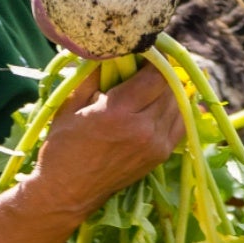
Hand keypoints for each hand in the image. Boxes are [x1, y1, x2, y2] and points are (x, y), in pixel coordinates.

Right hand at [27, 64, 181, 215]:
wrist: (68, 191)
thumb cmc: (63, 146)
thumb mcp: (71, 105)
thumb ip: (92, 76)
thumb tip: (111, 51)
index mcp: (118, 112)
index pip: (155, 75)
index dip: (156, 59)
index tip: (148, 52)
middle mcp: (142, 128)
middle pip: (170, 88)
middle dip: (163, 72)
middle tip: (151, 65)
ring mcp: (155, 144)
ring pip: (179, 104)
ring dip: (171, 89)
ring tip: (156, 82)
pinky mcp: (160, 156)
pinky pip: (180, 124)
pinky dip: (177, 109)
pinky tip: (166, 101)